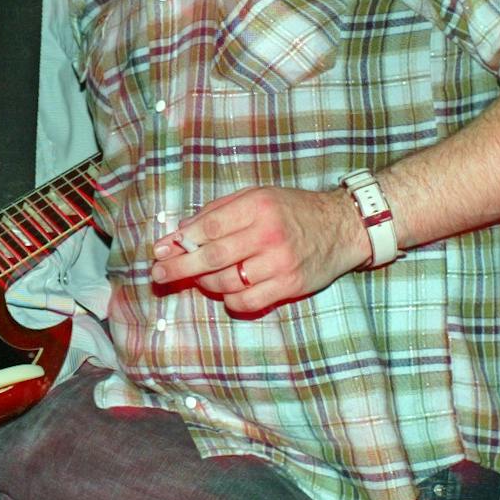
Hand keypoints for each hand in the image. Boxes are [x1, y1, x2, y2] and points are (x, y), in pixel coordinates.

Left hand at [149, 185, 362, 314]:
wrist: (341, 227)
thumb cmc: (292, 210)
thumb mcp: (257, 197)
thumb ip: (218, 212)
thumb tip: (180, 233)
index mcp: (258, 206)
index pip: (208, 227)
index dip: (180, 241)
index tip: (159, 250)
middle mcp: (268, 234)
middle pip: (212, 257)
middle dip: (179, 267)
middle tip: (158, 275)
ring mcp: (280, 262)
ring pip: (226, 283)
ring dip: (205, 283)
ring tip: (201, 278)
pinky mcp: (290, 285)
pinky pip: (247, 302)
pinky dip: (230, 300)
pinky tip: (228, 292)